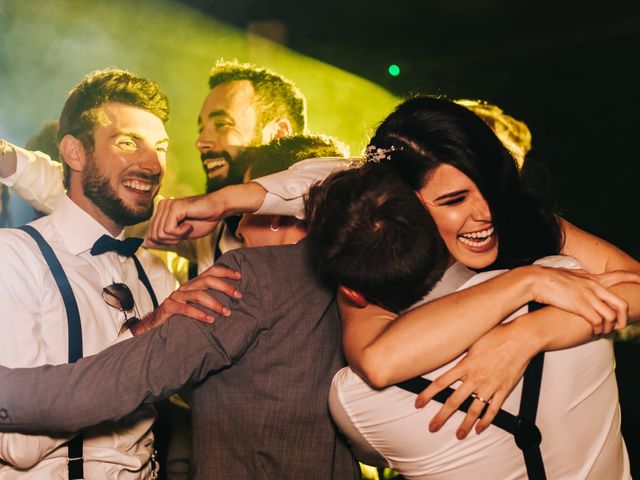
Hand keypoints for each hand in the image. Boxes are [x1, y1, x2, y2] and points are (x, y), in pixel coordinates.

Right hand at [131, 265, 241, 334]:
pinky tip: (210, 320)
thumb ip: (210, 300)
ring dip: (215, 303)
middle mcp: (185, 287)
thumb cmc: (180, 315)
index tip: (240, 276)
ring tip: (227, 313)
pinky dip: (199, 314)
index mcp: (193, 284)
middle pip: (207, 280)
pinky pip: (185, 309)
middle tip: (239, 296)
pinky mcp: (168, 307)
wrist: (154, 325)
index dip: (225, 271)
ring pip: (198, 295)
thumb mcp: (196, 305)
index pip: (211, 271)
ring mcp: (176, 296)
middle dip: (225, 286)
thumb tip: (233, 302)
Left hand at [147, 194, 225, 246]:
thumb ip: (164, 237)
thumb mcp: (180, 234)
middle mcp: (162, 206)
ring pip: (160, 234)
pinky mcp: (174, 207)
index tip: (180, 235)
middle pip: (154, 235)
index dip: (166, 241)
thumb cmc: (203, 220)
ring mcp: (167, 205)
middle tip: (185, 233)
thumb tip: (147, 243)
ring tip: (187, 228)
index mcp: (162, 211)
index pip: (152, 234)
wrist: (218, 209)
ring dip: (177, 236)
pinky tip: (188, 226)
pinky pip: (168, 230)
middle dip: (171, 240)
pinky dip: (180, 233)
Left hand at [414, 323, 531, 438]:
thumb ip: (459, 348)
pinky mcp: (504, 390)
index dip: (427, 395)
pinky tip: (480, 429)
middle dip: (442, 417)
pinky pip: (494, 410)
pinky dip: (487, 421)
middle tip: (433, 427)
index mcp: (465, 365)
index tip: (418, 404)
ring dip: (465, 424)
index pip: (440, 383)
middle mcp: (475, 378)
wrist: (521, 338)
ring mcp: (490, 386)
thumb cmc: (497, 334)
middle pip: (454, 402)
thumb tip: (446, 347)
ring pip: (474, 411)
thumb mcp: (472, 339)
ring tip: (458, 435)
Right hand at [526, 266, 639, 333]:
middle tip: (620, 326)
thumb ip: (581, 274)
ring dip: (608, 328)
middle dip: (624, 318)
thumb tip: (586, 273)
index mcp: (592, 278)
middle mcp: (593, 287)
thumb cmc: (548, 277)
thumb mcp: (568, 273)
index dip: (634, 279)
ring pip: (611, 316)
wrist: (536, 280)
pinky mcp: (579, 306)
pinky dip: (597, 330)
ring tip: (602, 332)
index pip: (619, 276)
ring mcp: (587, 297)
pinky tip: (592, 333)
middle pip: (621, 303)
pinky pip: (597, 322)